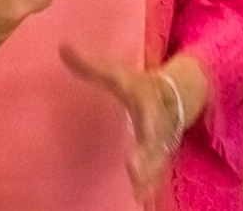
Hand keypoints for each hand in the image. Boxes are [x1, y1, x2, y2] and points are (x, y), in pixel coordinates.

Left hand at [61, 47, 207, 200]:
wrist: (180, 94)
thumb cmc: (140, 85)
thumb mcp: (118, 74)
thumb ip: (91, 65)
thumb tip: (62, 47)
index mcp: (149, 101)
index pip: (149, 111)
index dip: (146, 124)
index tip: (142, 133)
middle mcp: (159, 125)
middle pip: (156, 143)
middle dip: (147, 158)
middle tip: (135, 172)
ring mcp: (163, 142)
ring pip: (159, 162)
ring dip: (149, 177)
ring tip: (138, 192)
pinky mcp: (161, 155)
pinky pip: (157, 172)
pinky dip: (150, 185)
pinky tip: (139, 198)